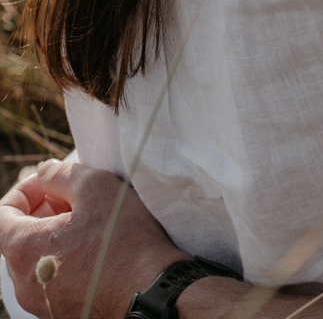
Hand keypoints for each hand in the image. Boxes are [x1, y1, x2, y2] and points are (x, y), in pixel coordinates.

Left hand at [0, 160, 185, 318]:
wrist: (151, 292)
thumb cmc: (123, 240)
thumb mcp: (95, 188)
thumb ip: (61, 174)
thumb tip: (45, 173)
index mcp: (24, 251)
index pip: (1, 215)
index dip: (24, 191)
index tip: (50, 181)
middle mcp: (25, 283)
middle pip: (18, 238)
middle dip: (42, 210)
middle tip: (74, 196)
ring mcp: (42, 303)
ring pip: (36, 259)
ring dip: (54, 234)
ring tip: (88, 219)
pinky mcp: (61, 313)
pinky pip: (51, 278)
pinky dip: (64, 257)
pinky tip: (94, 246)